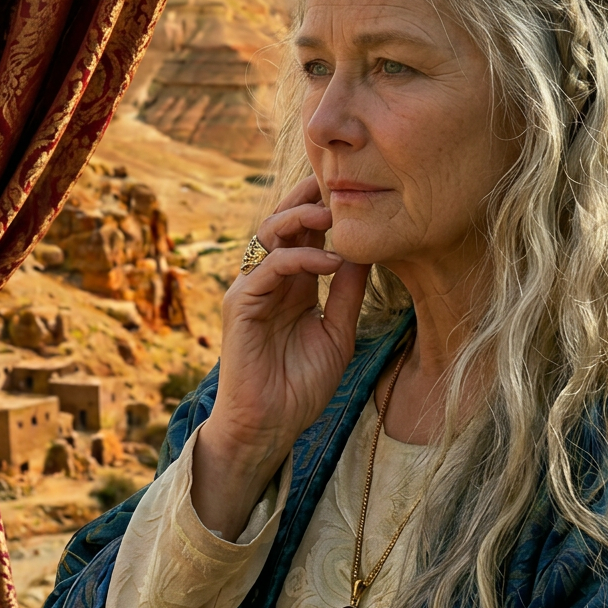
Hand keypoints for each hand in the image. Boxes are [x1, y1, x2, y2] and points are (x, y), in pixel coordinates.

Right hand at [191, 175, 368, 539]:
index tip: (358, 191)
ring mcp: (251, 289)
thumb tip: (366, 253)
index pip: (305, 234)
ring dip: (302, 219)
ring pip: (270, 235)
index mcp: (292, 284)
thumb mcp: (337, 332)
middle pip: (283, 222)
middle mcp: (268, 279)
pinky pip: (268, 268)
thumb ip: (347, 293)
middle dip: (309, 199)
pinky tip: (330, 261)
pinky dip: (299, 259)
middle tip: (342, 180)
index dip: (325, 210)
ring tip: (335, 214)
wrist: (270, 426)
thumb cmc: (301, 387)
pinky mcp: (240, 304)